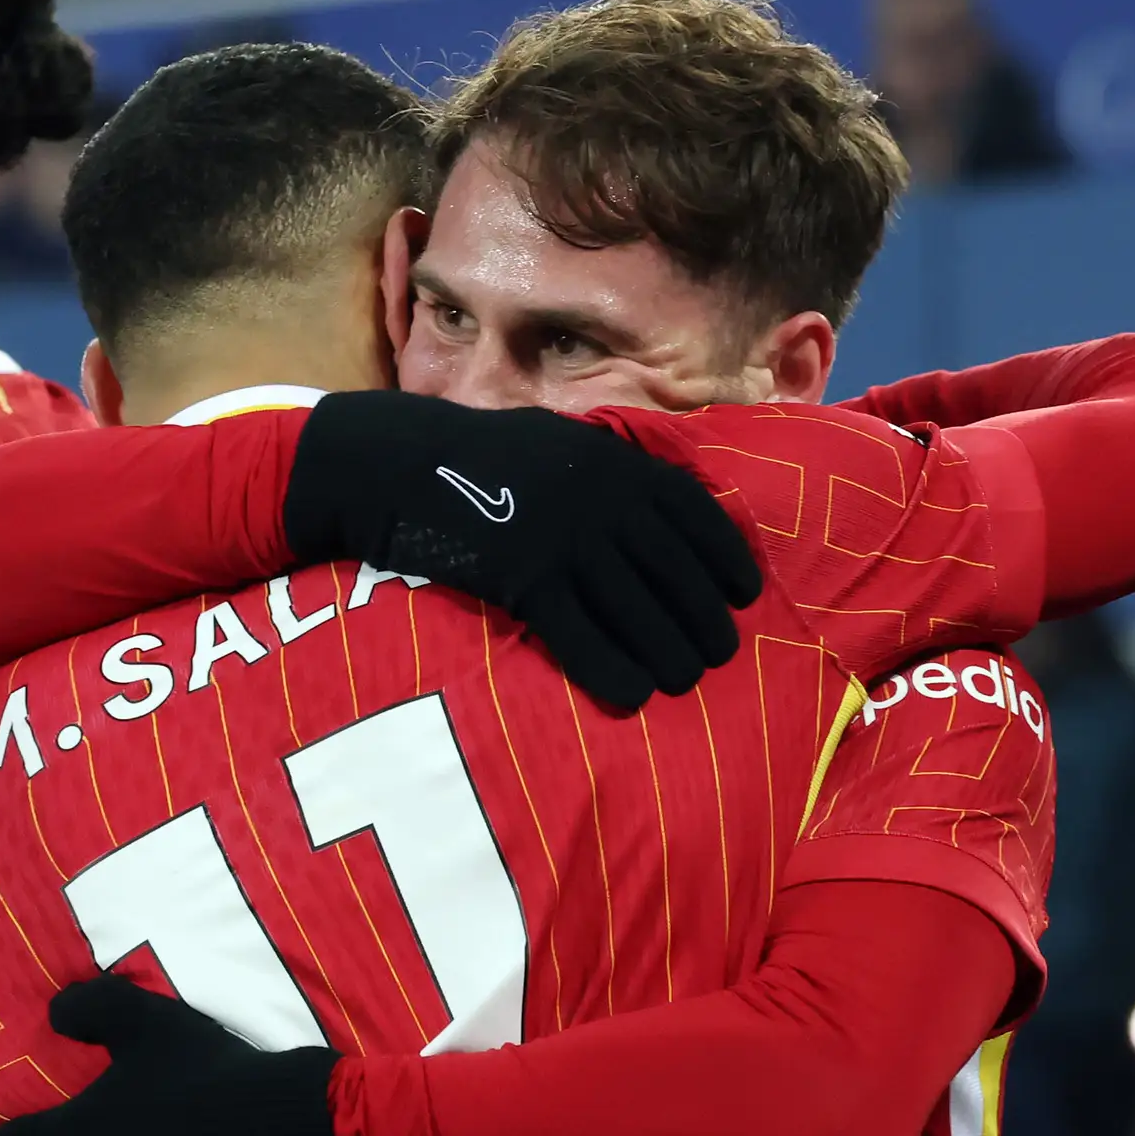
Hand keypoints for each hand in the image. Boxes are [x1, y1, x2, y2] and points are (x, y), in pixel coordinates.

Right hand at [280, 392, 761, 714]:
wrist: (391, 463)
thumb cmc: (468, 456)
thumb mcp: (550, 441)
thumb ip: (601, 470)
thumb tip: (647, 506)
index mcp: (613, 460)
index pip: (693, 515)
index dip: (725, 558)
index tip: (743, 593)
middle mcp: (602, 498)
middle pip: (674, 572)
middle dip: (704, 617)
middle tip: (717, 653)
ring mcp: (565, 538)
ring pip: (639, 610)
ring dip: (670, 652)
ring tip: (684, 679)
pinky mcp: (525, 577)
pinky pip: (582, 635)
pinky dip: (613, 668)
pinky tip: (632, 694)